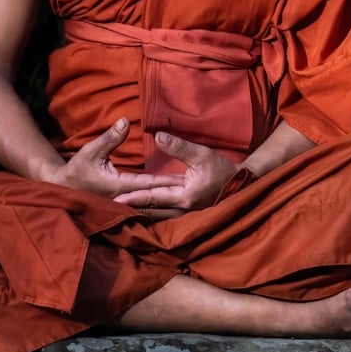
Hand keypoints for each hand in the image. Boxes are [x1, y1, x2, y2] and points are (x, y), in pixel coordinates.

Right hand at [44, 118, 184, 200]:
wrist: (64, 188)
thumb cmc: (77, 168)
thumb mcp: (91, 150)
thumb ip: (110, 137)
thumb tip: (126, 121)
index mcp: (119, 186)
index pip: (148, 183)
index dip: (166, 180)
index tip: (184, 178)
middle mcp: (124, 199)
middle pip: (153, 198)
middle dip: (172, 193)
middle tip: (193, 188)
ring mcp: (123, 205)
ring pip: (149, 205)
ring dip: (166, 201)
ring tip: (187, 197)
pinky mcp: (121, 205)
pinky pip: (142, 206)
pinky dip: (156, 205)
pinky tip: (168, 203)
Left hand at [112, 131, 239, 218]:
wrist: (240, 185)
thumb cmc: (221, 169)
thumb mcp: (201, 154)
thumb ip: (178, 146)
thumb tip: (157, 136)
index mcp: (183, 197)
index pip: (152, 198)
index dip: (133, 197)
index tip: (115, 199)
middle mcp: (181, 210)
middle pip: (151, 211)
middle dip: (131, 209)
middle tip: (110, 208)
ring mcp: (184, 213)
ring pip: (157, 215)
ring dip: (140, 212)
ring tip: (120, 210)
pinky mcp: (185, 211)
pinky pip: (164, 214)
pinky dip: (151, 212)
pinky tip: (141, 210)